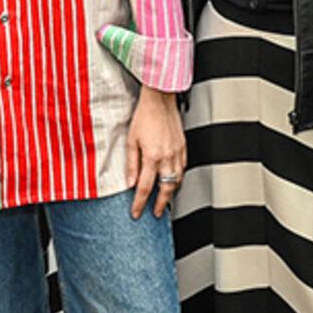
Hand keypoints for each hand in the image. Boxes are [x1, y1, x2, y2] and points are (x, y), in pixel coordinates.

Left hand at [126, 87, 185, 217]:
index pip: (145, 188)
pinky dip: (177, 177)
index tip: (136, 213)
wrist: (160, 100)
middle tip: (156, 213)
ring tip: (164, 199)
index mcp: (152, 157)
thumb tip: (129, 182)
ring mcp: (177, 153)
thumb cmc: (145, 116)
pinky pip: (182, 168)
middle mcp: (167, 157)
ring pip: (177, 180)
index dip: (139, 203)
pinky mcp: (183, 147)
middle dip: (160, 204)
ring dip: (170, 192)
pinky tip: (172, 179)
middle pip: (165, 189)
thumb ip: (131, 164)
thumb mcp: (131, 140)